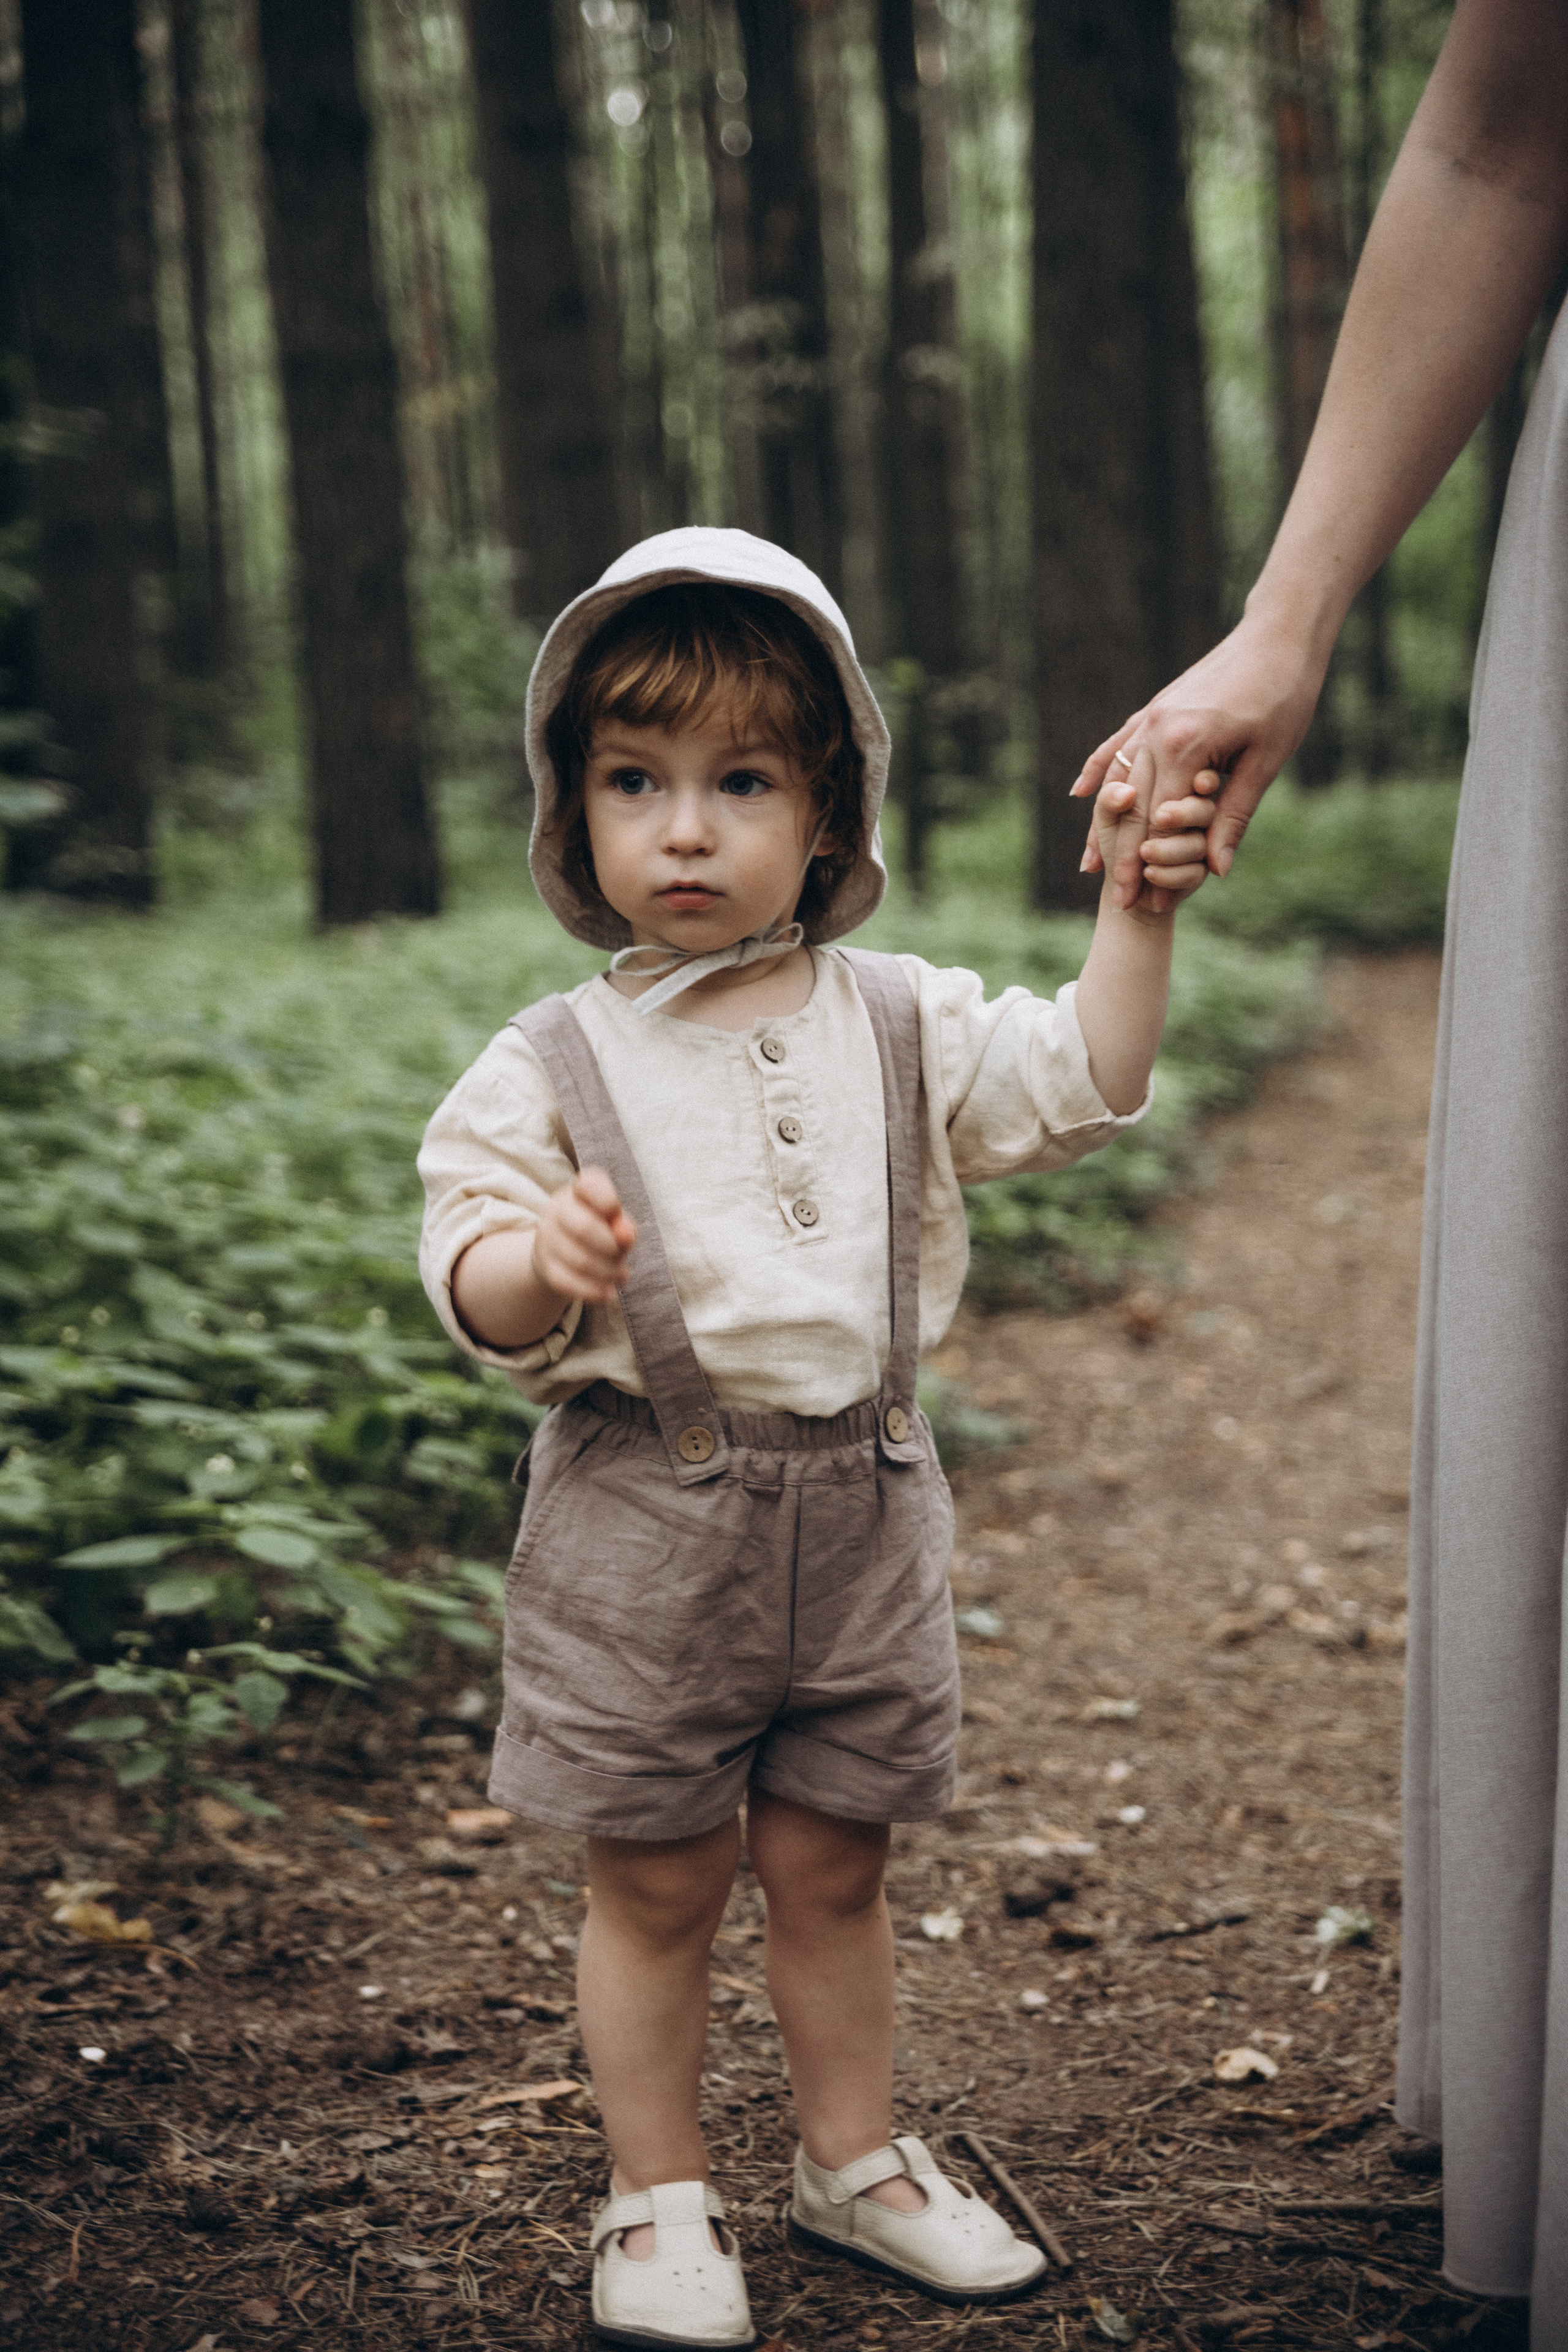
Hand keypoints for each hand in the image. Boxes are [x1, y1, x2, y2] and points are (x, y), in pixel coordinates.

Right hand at [532, 1167, 636, 1304]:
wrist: (561, 1252)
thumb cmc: (598, 1230)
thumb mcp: (615, 1224)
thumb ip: (624, 1226)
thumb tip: (626, 1235)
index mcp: (579, 1190)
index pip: (589, 1184)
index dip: (608, 1201)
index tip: (616, 1213)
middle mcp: (557, 1209)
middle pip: (585, 1228)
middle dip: (612, 1247)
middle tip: (623, 1256)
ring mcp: (547, 1239)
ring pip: (580, 1260)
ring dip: (608, 1272)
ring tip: (621, 1275)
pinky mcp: (545, 1267)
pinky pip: (568, 1283)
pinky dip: (593, 1291)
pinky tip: (609, 1294)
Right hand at [1069, 606, 1329, 908]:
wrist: (1280, 633)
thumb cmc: (1285, 695)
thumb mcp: (1267, 760)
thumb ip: (1235, 814)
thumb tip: (1216, 869)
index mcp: (1186, 746)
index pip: (1158, 821)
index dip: (1151, 868)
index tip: (1148, 907)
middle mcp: (1157, 731)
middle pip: (1132, 808)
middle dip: (1124, 859)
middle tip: (1119, 903)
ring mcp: (1151, 717)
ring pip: (1118, 781)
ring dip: (1104, 825)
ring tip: (1089, 866)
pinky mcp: (1155, 706)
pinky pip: (1117, 745)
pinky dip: (1099, 770)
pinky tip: (1082, 794)